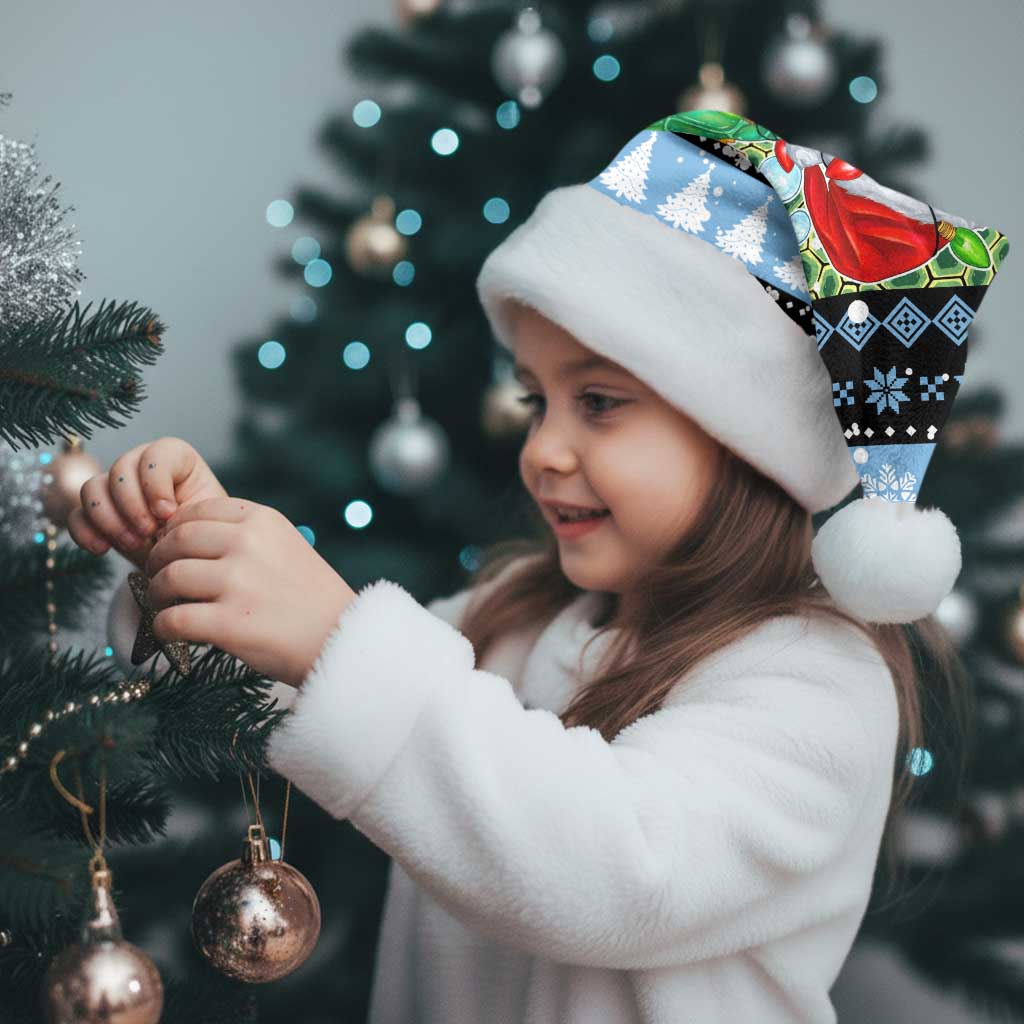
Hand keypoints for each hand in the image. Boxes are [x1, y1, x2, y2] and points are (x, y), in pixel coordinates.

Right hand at [67, 437, 227, 570]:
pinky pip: (76, 515)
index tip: (168, 513)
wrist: (189, 560)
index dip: (156, 483)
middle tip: (148, 533)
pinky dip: (85, 532)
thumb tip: (162, 515)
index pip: (156, 454)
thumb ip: (189, 510)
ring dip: (109, 519)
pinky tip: (102, 549)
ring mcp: (115, 488)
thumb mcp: (206, 519)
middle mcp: (141, 466)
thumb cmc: (203, 534)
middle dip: (132, 505)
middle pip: (120, 469)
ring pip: (92, 488)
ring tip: (133, 544)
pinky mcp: (97, 514)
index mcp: (176, 459)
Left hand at [142, 496, 357, 687]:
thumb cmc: (313, 598)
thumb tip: (185, 538)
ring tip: (165, 605)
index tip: (172, 548)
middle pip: (176, 541)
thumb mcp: (287, 546)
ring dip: (157, 594)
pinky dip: (163, 628)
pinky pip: (172, 620)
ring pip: (169, 578)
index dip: (175, 530)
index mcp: (263, 520)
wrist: (343, 639)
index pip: (198, 511)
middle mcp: (248, 544)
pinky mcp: (229, 623)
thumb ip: (246, 536)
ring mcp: (238, 583)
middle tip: (157, 577)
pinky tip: (170, 632)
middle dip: (158, 560)